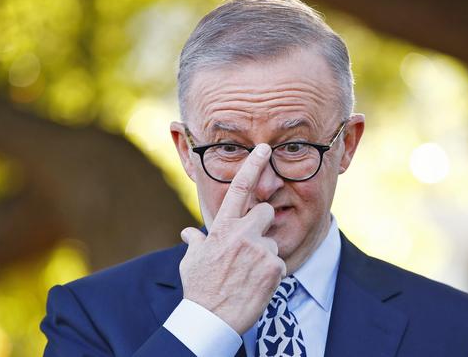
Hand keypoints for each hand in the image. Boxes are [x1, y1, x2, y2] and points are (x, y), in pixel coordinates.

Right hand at [178, 143, 286, 334]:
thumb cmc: (200, 288)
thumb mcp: (192, 261)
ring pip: (271, 241)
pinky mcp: (275, 266)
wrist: (212, 318)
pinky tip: (256, 284)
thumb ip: (195, 242)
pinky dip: (271, 273)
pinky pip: (279, 262)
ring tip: (248, 273)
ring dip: (264, 254)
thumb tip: (188, 233)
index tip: (263, 148)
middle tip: (250, 244)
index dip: (253, 165)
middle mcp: (243, 233)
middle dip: (261, 224)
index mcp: (222, 227)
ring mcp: (260, 249)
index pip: (240, 188)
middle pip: (265, 211)